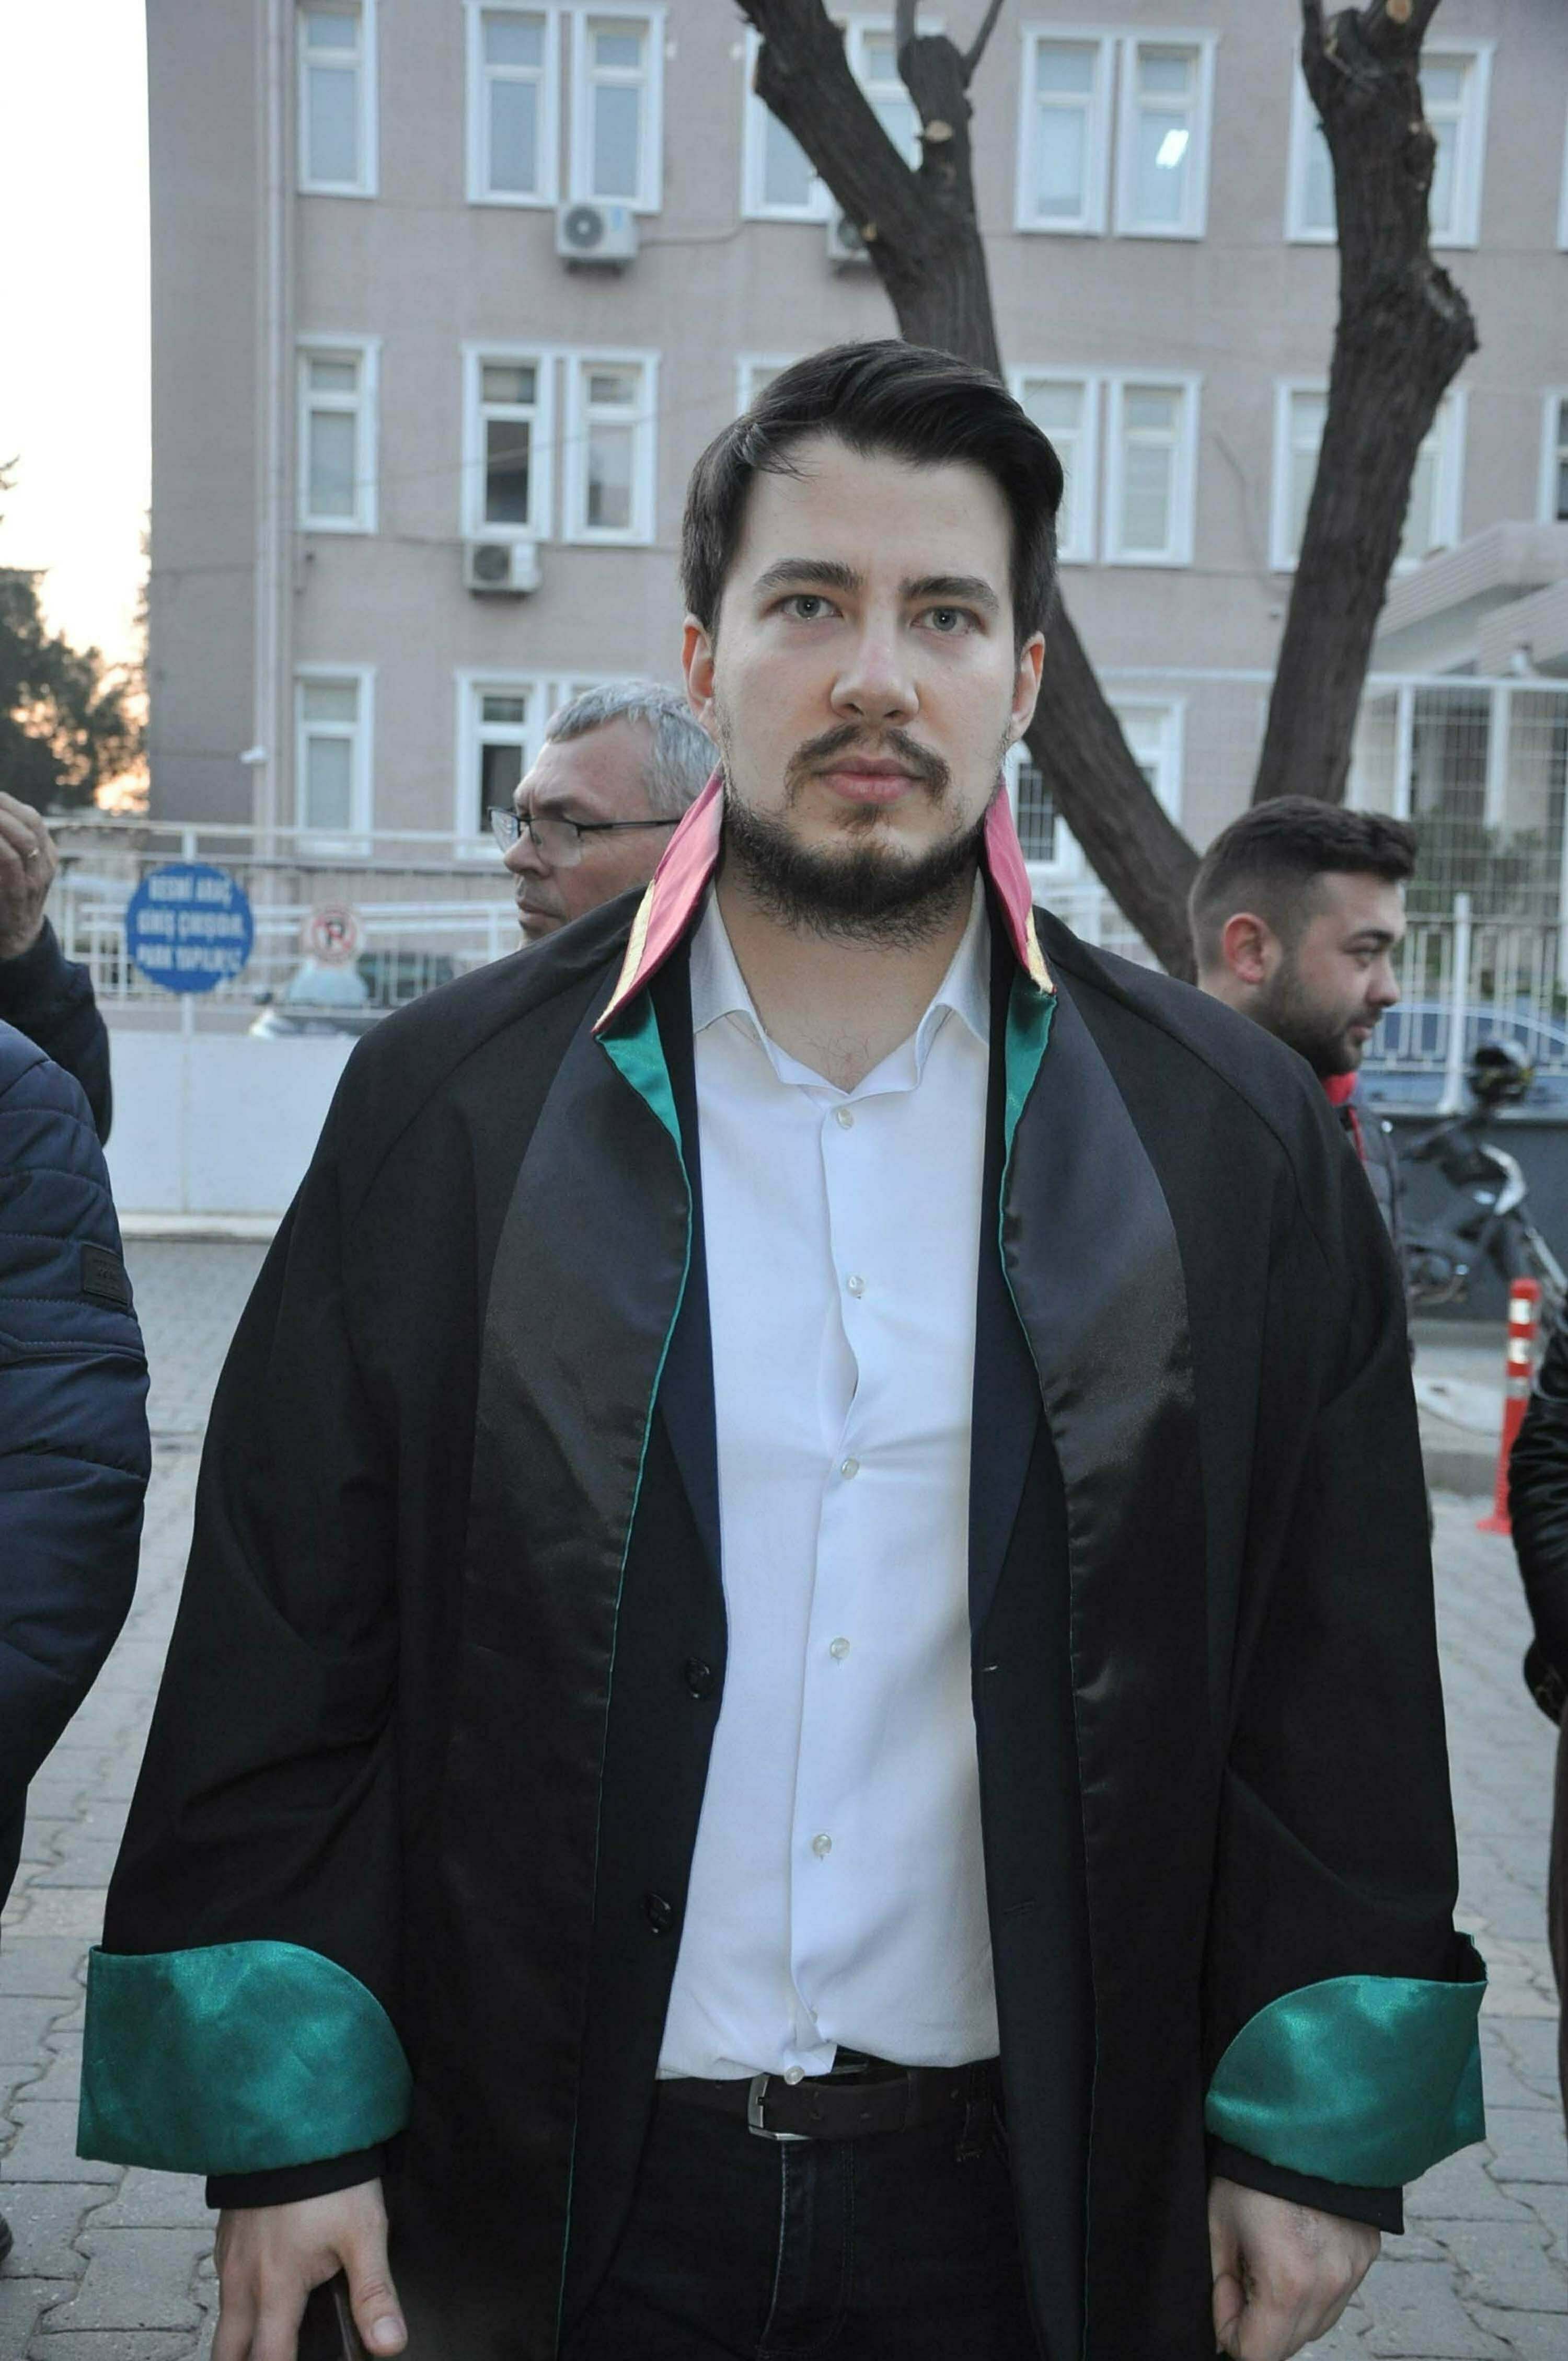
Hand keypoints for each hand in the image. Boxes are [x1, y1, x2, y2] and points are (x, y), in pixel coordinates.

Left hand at [0, 793, 57, 959]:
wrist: (15, 936)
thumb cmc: (9, 894)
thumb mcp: (19, 865)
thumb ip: (11, 842)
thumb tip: (0, 815)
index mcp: (46, 853)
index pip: (32, 818)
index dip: (8, 803)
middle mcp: (46, 864)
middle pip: (29, 824)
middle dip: (2, 808)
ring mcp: (36, 880)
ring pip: (23, 840)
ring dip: (0, 823)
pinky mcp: (19, 893)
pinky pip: (10, 862)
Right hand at [213, 2180, 406, 2360]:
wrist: (292, 2124)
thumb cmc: (329, 2179)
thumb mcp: (363, 2236)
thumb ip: (374, 2294)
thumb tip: (389, 2345)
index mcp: (276, 2289)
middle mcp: (242, 2281)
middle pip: (229, 2354)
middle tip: (271, 2359)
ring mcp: (228, 2258)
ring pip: (223, 2321)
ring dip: (238, 2341)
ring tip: (264, 2344)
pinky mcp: (226, 2237)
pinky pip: (223, 2285)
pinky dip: (237, 2304)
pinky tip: (260, 2298)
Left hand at [1208, 2176, 1379, 2359]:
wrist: (1303, 2120)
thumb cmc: (1254, 2167)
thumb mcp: (1218, 2224)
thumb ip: (1219, 2283)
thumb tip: (1226, 2326)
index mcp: (1288, 2282)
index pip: (1258, 2354)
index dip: (1230, 2330)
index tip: (1224, 2288)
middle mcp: (1329, 2286)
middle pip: (1289, 2344)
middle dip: (1258, 2322)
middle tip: (1242, 2270)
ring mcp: (1353, 2273)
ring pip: (1315, 2324)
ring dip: (1287, 2309)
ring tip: (1269, 2256)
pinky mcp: (1366, 2257)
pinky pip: (1335, 2296)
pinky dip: (1313, 2289)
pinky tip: (1295, 2249)